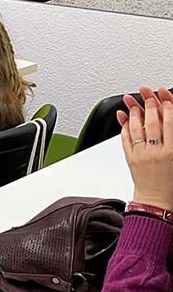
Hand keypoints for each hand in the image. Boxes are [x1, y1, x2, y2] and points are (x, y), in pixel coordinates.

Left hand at [118, 86, 172, 209]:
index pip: (171, 124)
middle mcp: (157, 152)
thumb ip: (172, 139)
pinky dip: (124, 126)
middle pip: (153, 122)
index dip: (168, 108)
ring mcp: (142, 155)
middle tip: (148, 92)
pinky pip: (125, 138)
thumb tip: (169, 122)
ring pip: (137, 128)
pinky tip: (123, 118)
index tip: (167, 97)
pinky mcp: (130, 158)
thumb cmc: (170, 183)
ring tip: (133, 102)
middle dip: (150, 104)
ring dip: (134, 112)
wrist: (157, 200)